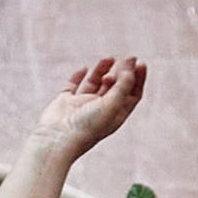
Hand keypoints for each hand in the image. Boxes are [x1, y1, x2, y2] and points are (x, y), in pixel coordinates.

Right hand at [29, 56, 146, 161]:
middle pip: (114, 87)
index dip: (138, 79)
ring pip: (94, 84)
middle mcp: (99, 110)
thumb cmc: (87, 126)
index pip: (131, 95)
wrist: (57, 139)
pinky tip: (83, 68)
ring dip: (102, 71)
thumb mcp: (112, 104)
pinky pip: (72, 86)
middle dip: (121, 72)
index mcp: (115, 115)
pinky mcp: (64, 103)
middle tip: (126, 58)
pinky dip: (78, 77)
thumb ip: (123, 84)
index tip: (140, 63)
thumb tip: (131, 65)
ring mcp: (81, 106)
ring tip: (108, 58)